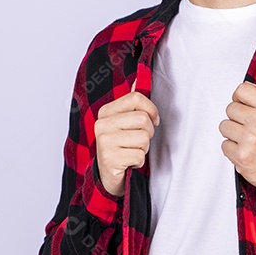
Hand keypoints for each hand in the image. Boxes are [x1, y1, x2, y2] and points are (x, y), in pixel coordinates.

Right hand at [93, 78, 159, 197]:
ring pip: (143, 138)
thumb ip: (132, 102)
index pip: (136, 98)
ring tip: (132, 150)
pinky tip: (129, 162)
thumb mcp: (125, 122)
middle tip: (139, 140)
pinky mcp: (110, 159)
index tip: (153, 120)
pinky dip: (139, 161)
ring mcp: (104, 142)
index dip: (151, 110)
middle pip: (143, 119)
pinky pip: (139, 155)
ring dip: (144, 148)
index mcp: (106, 112)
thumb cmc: (121, 145)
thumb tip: (139, 79)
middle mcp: (102, 125)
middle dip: (149, 132)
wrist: (108, 174)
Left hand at [219, 81, 255, 188]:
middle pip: (230, 108)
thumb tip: (250, 86)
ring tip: (247, 139)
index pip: (242, 90)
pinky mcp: (241, 156)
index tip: (242, 104)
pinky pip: (224, 145)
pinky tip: (245, 150)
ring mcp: (250, 140)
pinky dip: (232, 149)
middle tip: (248, 127)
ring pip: (224, 126)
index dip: (239, 97)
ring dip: (233, 133)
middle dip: (237, 117)